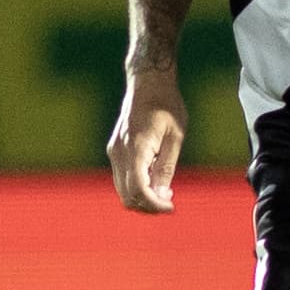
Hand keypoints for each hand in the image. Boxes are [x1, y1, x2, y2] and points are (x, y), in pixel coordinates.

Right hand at [107, 66, 187, 212]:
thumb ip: (166, 167)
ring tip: (164, 192)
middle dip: (148, 206)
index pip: (138, 189)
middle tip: (169, 202)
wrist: (147, 83)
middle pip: (127, 195)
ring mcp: (114, 151)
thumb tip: (162, 195)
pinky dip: (136, 187)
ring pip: (122, 190)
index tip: (171, 207)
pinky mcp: (114, 150)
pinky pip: (121, 178)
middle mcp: (119, 152)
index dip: (154, 205)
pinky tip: (154, 180)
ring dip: (142, 198)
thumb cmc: (166, 105)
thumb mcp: (175, 137)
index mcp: (136, 148)